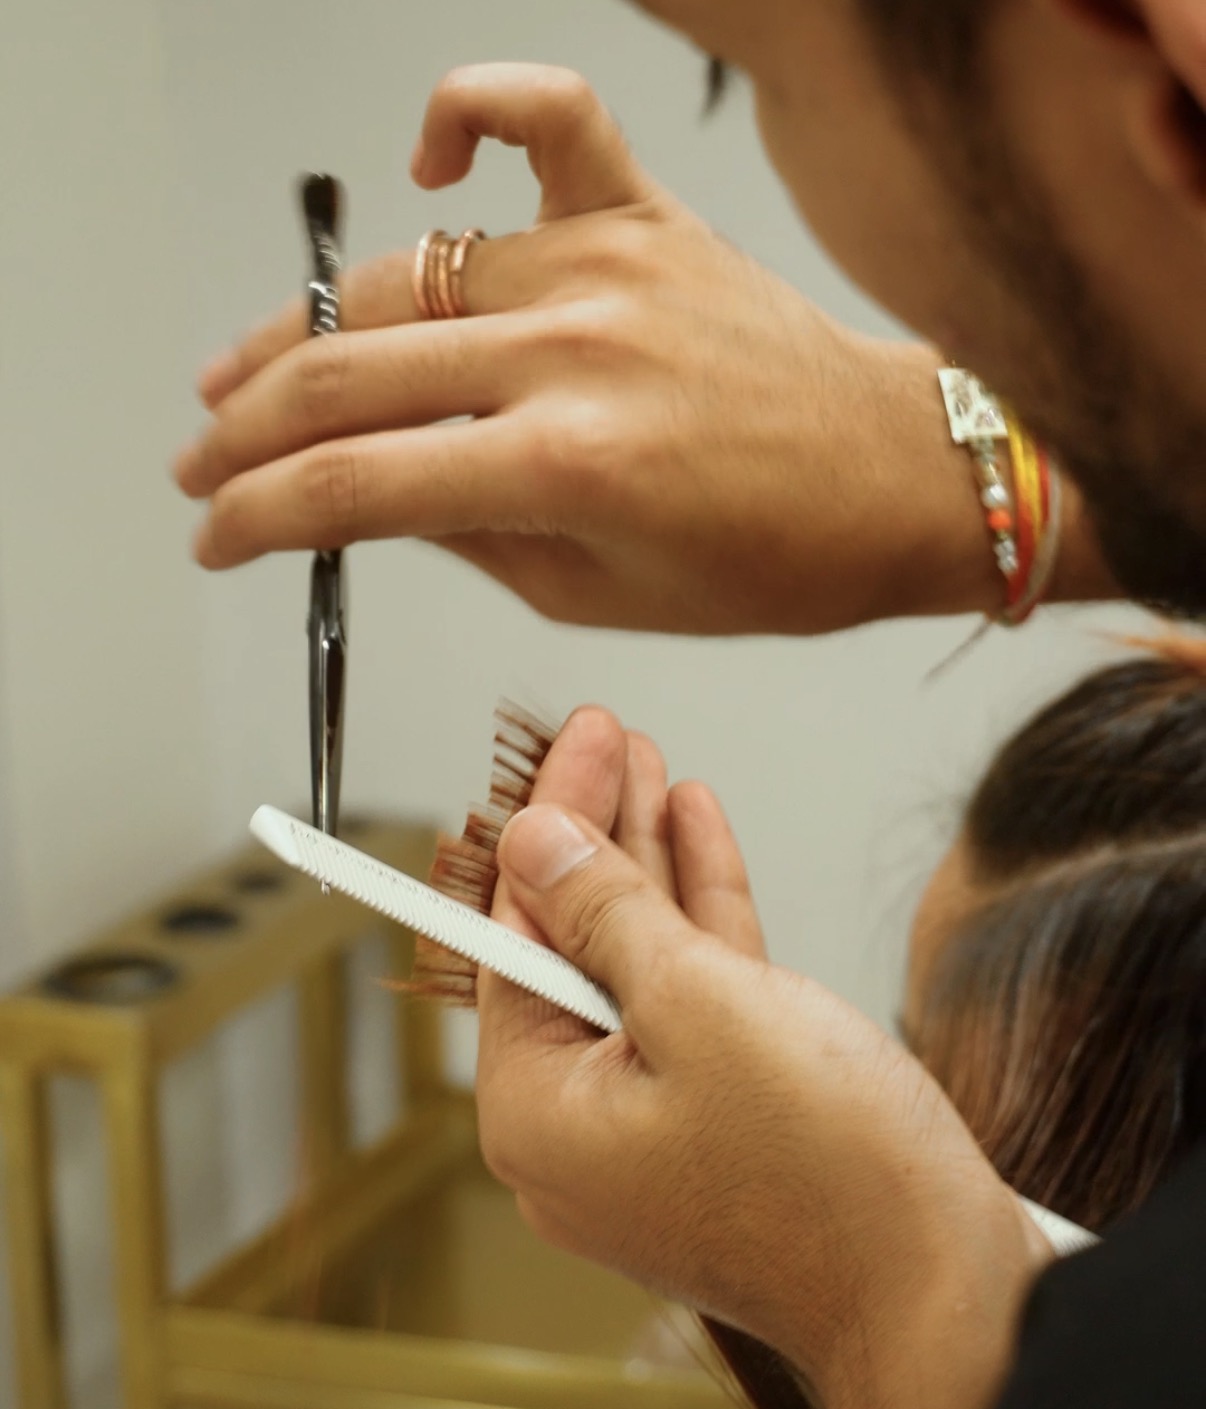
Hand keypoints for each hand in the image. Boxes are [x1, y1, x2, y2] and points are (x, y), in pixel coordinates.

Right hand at [174, 63, 1082, 633]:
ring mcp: (606, 267)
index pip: (354, 485)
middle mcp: (573, 349)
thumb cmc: (778, 558)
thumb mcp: (599, 594)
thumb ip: (468, 536)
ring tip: (250, 368)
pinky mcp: (643, 218)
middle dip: (245, 430)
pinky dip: (470, 117)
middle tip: (202, 460)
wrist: (895, 478)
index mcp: (567, 465)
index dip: (256, 516)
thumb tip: (369, 497)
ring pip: (404, 273)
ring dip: (305, 326)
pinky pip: (543, 122)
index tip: (216, 534)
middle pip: (348, 375)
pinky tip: (425, 166)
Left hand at [477, 706, 1052, 1408]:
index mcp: (537, 1111)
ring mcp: (652, 1125)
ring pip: (639, 965)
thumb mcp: (699, 1007)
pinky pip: (694, 1003)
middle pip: (574, 945)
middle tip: (612, 736)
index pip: (515, 936)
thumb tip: (531, 842)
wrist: (946, 1296)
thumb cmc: (826, 1175)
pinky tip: (700, 837)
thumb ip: (606, 915)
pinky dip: (701, 921)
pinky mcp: (721, 1119)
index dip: (547, 825)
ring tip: (655, 768)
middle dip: (599, 833)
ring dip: (651, 864)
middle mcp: (580, 1125)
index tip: (576, 743)